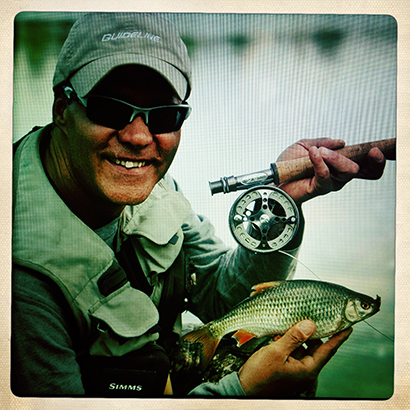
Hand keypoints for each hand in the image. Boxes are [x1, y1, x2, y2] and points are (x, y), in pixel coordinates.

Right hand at [237, 320, 352, 396]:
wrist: (243, 389)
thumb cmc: (259, 376)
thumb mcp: (275, 353)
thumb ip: (293, 337)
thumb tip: (310, 324)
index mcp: (307, 370)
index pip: (328, 350)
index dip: (338, 337)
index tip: (348, 326)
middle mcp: (305, 371)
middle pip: (315, 347)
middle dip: (312, 332)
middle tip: (311, 317)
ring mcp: (296, 371)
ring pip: (303, 348)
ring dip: (297, 336)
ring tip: (289, 326)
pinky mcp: (287, 369)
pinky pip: (293, 352)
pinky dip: (289, 343)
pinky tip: (280, 335)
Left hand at [276, 138, 385, 204]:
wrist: (274, 179)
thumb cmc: (288, 165)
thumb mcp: (306, 145)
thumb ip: (323, 142)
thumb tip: (341, 142)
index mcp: (339, 164)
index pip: (365, 165)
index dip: (376, 160)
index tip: (377, 150)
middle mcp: (338, 175)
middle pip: (359, 168)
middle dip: (363, 159)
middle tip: (356, 151)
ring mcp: (330, 183)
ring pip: (345, 170)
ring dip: (335, 157)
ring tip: (319, 151)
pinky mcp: (319, 188)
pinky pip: (325, 174)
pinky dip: (319, 161)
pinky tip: (313, 153)